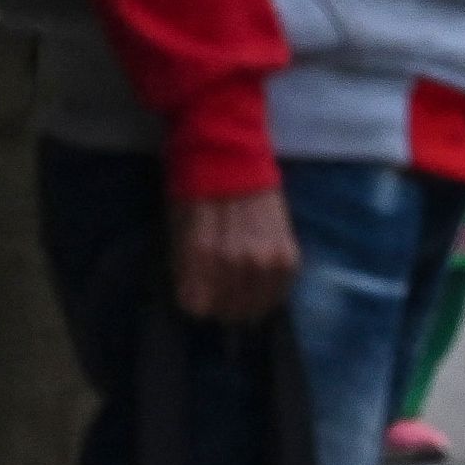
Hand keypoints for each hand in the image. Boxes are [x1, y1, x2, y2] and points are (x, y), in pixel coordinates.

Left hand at [169, 188, 301, 322]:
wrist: (229, 155)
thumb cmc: (194, 190)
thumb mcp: (176, 227)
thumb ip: (184, 268)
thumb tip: (192, 301)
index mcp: (204, 252)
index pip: (198, 306)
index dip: (193, 302)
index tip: (193, 294)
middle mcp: (239, 259)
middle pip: (228, 310)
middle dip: (217, 306)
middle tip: (215, 294)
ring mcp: (268, 258)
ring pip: (255, 307)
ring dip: (242, 305)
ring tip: (235, 294)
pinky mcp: (289, 255)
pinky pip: (279, 292)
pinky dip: (266, 295)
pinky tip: (256, 287)